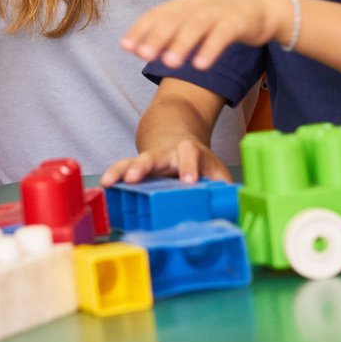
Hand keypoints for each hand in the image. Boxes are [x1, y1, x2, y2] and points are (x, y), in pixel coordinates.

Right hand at [100, 138, 229, 184]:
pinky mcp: (135, 166)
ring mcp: (149, 159)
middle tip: (135, 178)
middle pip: (155, 157)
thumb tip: (236, 205)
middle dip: (144, 167)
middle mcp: (166, 154)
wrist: (175, 136)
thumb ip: (224, 184)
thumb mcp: (214, 168)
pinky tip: (105, 184)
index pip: (190, 156)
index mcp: (189, 152)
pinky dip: (112, 174)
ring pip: (134, 161)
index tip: (189, 182)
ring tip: (113, 181)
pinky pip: (121, 168)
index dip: (189, 167)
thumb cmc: (197, 160)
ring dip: (123, 170)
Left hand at [122, 0, 290, 69]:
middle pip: (174, 19)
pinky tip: (201, 66)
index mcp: (184, 5)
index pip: (157, 14)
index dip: (141, 29)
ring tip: (170, 64)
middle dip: (157, 37)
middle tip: (144, 55)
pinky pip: (223, 35)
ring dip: (182, 44)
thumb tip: (141, 50)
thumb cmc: (222, 18)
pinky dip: (211, 49)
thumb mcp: (194, 21)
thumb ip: (170, 33)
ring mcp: (218, 12)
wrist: (263, 7)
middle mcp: (198, 5)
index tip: (125, 47)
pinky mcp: (238, 22)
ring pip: (197, 26)